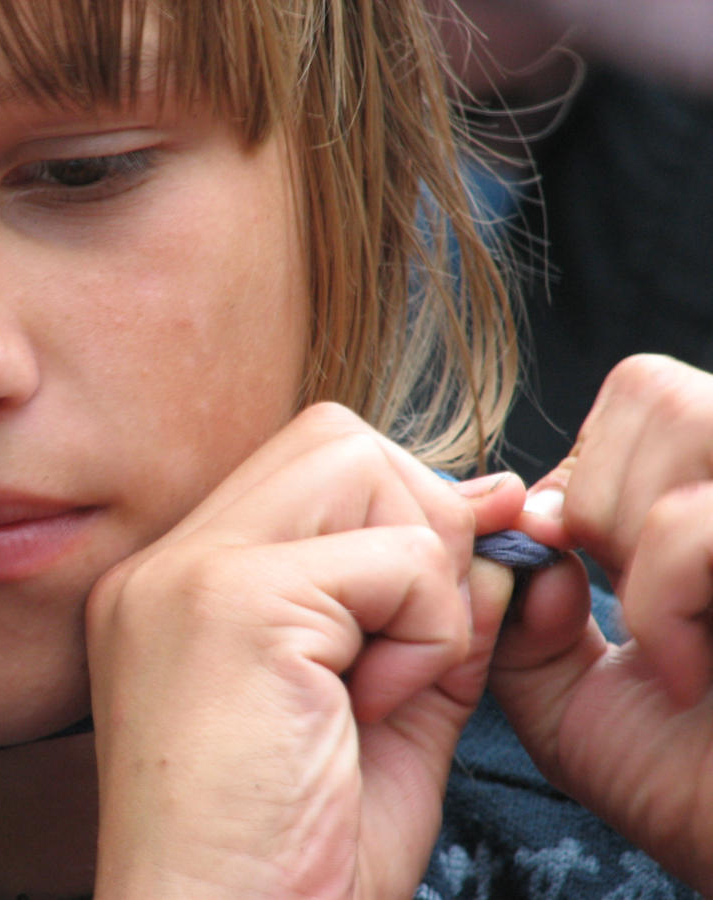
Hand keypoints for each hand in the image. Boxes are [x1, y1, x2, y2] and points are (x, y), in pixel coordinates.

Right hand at [85, 403, 524, 899]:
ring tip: (371, 684)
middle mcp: (169, 564)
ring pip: (364, 468)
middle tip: (399, 650)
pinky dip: (422, 635)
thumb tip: (490, 508)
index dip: (401, 521)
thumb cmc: (290, 853)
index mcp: (183, 584)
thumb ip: (431, 604)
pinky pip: (399, 560)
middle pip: (339, 441)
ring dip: (416, 578)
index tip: (424, 620)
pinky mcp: (235, 606)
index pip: (314, 467)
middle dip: (413, 529)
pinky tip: (365, 709)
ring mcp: (190, 575)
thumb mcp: (384, 709)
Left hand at [493, 354, 712, 892]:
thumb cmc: (686, 786)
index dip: (584, 478)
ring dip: (636, 541)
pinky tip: (686, 673)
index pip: (638, 396)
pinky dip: (665, 600)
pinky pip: (700, 524)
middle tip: (616, 601)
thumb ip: (520, 605)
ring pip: (691, 418)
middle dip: (601, 503)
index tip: (573, 571)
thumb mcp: (565, 691)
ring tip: (660, 637)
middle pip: (656, 390)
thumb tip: (523, 531)